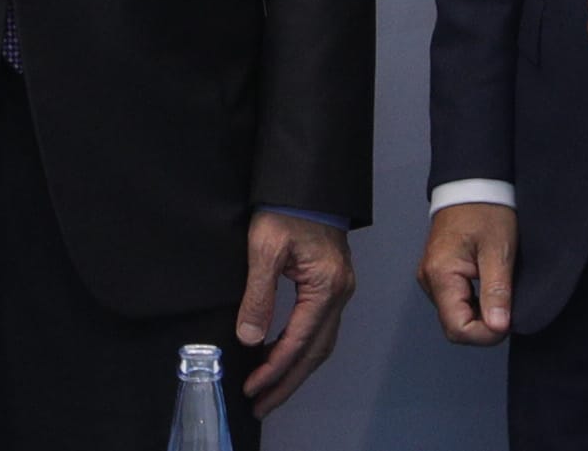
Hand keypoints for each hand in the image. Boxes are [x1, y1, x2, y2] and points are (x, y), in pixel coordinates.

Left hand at [230, 210, 353, 415]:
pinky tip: (281, 356)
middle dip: (288, 382)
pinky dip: (301, 349)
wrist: (306, 181)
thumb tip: (248, 337)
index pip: (299, 340)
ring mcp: (339, 290)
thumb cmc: (287, 207)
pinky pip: (319, 328)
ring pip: (320, 344)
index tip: (253, 387)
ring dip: (295, 370)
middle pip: (316, 352)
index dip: (275, 368)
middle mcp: (339, 293)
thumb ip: (258, 295)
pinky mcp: (332, 285)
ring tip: (269, 391)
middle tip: (262, 405)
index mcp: (326, 286)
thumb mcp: (264, 248)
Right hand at [421, 201, 517, 344]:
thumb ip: (497, 292)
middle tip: (508, 306)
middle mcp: (429, 279)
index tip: (507, 319)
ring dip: (481, 315)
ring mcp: (433, 277)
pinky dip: (476, 304)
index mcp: (440, 274)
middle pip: (455, 325)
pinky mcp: (440, 274)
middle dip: (484, 326)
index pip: (458, 328)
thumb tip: (498, 327)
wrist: (474, 183)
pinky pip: (456, 302)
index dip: (485, 333)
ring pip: (456, 316)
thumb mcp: (498, 250)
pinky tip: (491, 288)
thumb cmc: (485, 209)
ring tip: (500, 292)